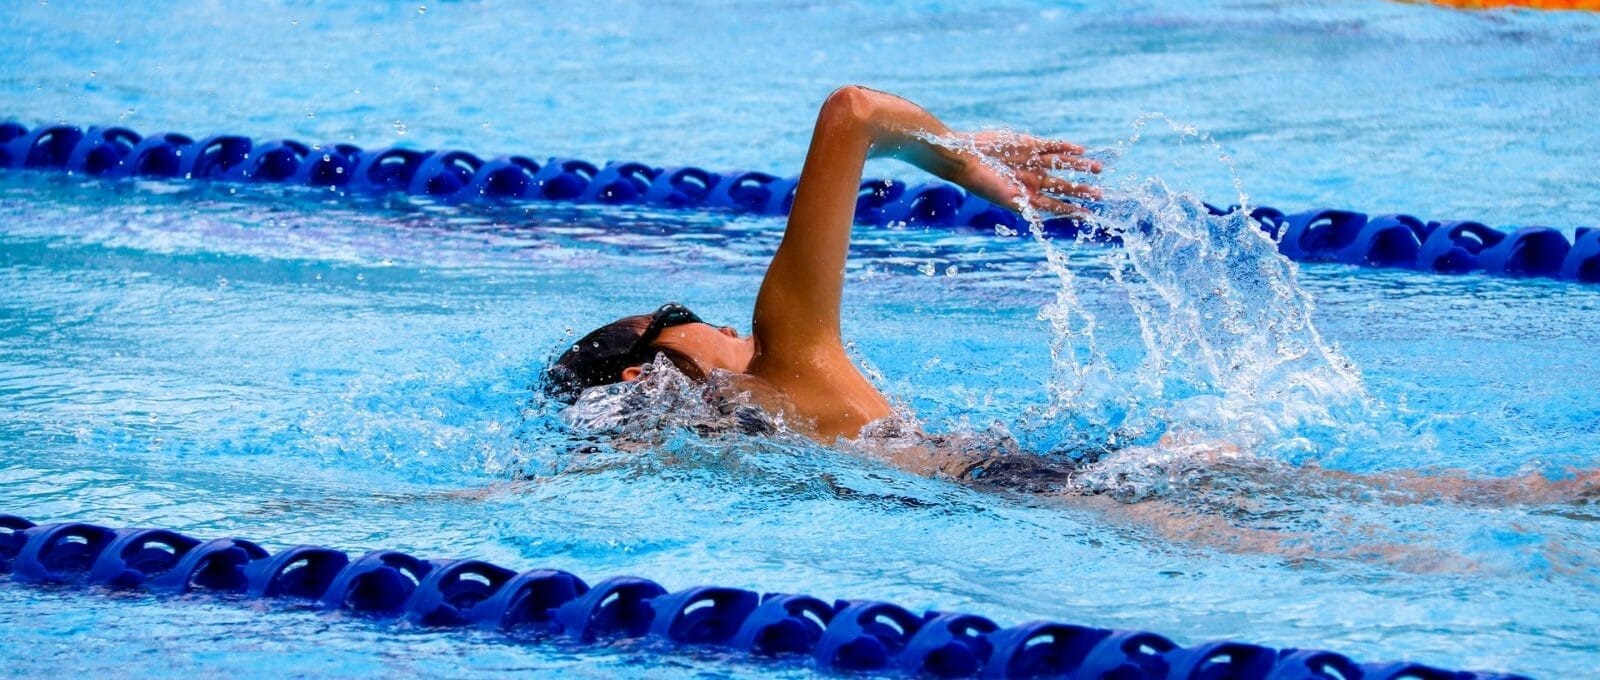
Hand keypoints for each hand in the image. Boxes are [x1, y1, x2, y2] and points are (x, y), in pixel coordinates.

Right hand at [953, 131, 1101, 216]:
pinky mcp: (1028, 144)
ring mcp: (1032, 161)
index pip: (1056, 205)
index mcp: (1027, 196)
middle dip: (1081, 190)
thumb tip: (1042, 220)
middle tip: (1100, 193)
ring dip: (1079, 167)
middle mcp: (1033, 180)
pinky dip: (1065, 148)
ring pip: (1062, 165)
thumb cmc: (982, 183)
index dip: (1072, 210)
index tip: (1089, 215)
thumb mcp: (1004, 199)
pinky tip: (1080, 150)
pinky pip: (1051, 146)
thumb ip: (1025, 207)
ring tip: (1098, 168)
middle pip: (1063, 186)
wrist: (966, 158)